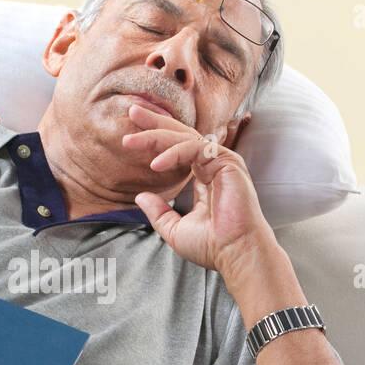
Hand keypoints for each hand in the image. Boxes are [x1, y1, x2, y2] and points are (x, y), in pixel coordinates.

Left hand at [122, 101, 274, 276]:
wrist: (235, 253)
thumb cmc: (212, 245)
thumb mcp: (175, 229)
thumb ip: (158, 212)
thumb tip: (139, 197)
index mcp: (204, 176)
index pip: (178, 148)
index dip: (156, 137)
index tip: (132, 134)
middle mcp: (213, 164)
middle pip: (181, 135)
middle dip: (154, 123)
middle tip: (131, 111)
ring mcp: (221, 161)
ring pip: (185, 138)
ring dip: (156, 135)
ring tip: (130, 141)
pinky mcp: (226, 162)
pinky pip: (195, 148)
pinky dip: (173, 153)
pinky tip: (155, 164)